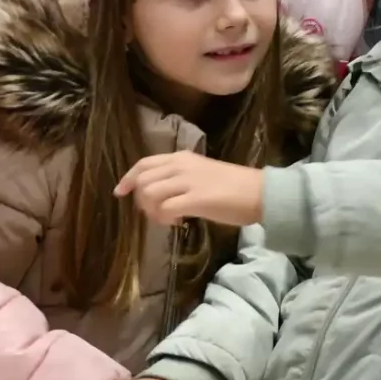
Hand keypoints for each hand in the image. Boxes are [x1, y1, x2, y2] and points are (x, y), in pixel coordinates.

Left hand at [113, 153, 264, 228]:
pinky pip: (165, 209)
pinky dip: (164, 219)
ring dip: (152, 210)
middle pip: (143, 180)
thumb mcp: (202, 173)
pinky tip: (178, 222)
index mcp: (182, 157)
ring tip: (167, 218)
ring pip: (150, 193)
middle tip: (155, 213)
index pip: (144, 163)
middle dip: (141, 200)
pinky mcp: (196, 199)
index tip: (120, 192)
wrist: (260, 193)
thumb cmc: (234, 187)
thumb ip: (180, 179)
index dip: (128, 178)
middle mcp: (181, 166)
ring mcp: (188, 181)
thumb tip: (160, 195)